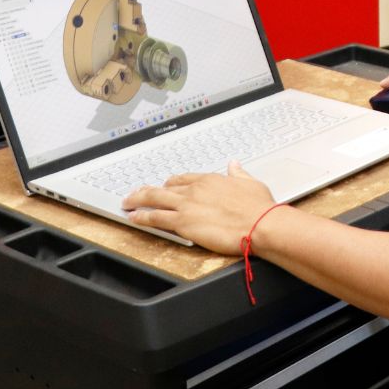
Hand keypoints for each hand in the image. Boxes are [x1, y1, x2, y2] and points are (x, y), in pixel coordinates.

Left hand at [122, 161, 276, 253]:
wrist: (260, 224)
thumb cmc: (259, 208)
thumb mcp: (251, 183)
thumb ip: (239, 173)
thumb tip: (234, 164)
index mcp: (211, 180)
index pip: (184, 179)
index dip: (172, 183)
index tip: (166, 185)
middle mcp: (195, 190)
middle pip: (165, 187)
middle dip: (148, 190)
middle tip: (136, 192)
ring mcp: (187, 206)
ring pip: (155, 200)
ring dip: (138, 201)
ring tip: (127, 203)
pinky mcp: (182, 222)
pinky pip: (155, 218)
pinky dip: (142, 217)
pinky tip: (134, 217)